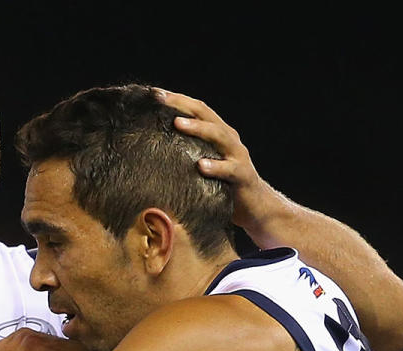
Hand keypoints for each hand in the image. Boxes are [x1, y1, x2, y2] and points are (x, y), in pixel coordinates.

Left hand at [156, 89, 279, 233]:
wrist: (253, 206)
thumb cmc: (219, 184)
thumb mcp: (200, 163)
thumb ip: (184, 152)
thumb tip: (149, 148)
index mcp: (216, 133)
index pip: (196, 109)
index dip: (176, 99)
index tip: (153, 93)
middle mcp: (227, 138)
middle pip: (205, 114)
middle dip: (182, 104)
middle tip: (161, 99)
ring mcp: (237, 155)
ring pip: (218, 135)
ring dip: (197, 128)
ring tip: (177, 123)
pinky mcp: (243, 175)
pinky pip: (229, 169)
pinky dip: (216, 166)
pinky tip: (201, 166)